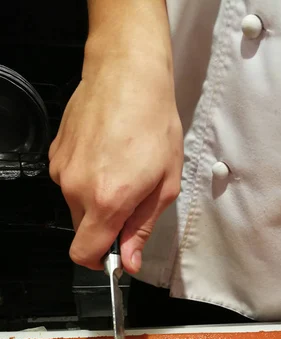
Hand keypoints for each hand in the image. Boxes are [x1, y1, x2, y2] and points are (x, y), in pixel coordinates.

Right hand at [49, 43, 182, 272]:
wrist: (127, 74)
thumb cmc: (153, 123)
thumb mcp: (164, 185)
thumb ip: (142, 228)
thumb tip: (129, 261)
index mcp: (107, 201)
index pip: (85, 254)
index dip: (101, 261)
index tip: (116, 254)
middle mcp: (76, 189)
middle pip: (84, 230)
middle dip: (106, 225)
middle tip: (132, 198)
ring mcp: (62, 170)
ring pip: (76, 205)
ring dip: (97, 199)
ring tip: (121, 169)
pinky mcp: (56, 154)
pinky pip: (70, 181)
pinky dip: (87, 178)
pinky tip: (106, 155)